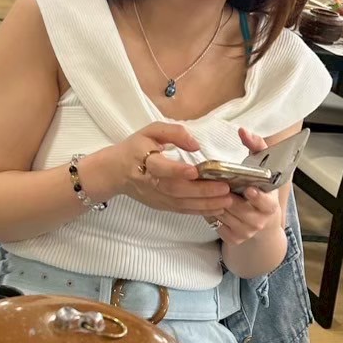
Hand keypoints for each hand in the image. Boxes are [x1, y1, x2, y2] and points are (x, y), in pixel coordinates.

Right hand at [105, 122, 231, 216]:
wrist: (115, 172)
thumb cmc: (135, 148)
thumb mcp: (150, 131)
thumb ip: (173, 132)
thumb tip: (196, 145)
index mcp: (145, 161)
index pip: (161, 168)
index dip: (176, 171)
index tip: (194, 171)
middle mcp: (151, 183)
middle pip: (177, 190)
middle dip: (202, 191)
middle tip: (225, 188)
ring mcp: (157, 197)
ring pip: (182, 204)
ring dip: (206, 204)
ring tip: (228, 200)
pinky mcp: (162, 206)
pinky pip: (183, 210)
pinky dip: (201, 211)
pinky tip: (218, 208)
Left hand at [212, 126, 283, 245]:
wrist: (261, 219)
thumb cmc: (259, 187)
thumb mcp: (261, 167)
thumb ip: (256, 146)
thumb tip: (243, 131)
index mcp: (270, 204)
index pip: (266, 203)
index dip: (257, 197)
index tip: (248, 189)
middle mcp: (260, 220)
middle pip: (237, 208)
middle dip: (225, 196)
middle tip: (215, 184)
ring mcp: (247, 232)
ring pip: (224, 215)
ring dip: (215, 202)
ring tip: (210, 191)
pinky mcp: (234, 239)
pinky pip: (216, 225)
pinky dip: (210, 213)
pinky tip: (210, 203)